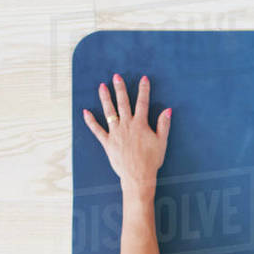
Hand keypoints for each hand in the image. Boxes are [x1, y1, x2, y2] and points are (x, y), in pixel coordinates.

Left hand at [83, 73, 170, 187]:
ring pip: (109, 112)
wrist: (138, 176)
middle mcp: (127, 125)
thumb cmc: (151, 161)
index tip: (144, 79)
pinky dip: (90, 121)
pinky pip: (97, 130)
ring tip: (102, 87)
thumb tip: (167, 110)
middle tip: (116, 77)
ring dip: (105, 98)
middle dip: (120, 89)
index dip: (143, 90)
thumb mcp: (161, 142)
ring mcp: (115, 133)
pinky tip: (86, 112)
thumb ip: (163, 125)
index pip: (143, 103)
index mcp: (140, 124)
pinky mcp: (107, 142)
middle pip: (123, 103)